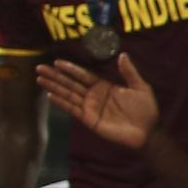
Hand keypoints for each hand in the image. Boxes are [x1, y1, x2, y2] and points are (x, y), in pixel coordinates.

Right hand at [39, 54, 157, 149]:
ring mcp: (90, 107)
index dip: (70, 69)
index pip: (83, 75)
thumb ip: (129, 72)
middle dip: (55, 76)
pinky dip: (61, 103)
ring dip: (54, 87)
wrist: (148, 132)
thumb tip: (123, 54)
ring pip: (68, 94)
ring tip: (39, 79)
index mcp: (104, 86)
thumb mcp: (140, 88)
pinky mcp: (89, 119)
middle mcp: (94, 95)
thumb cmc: (145, 110)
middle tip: (39, 67)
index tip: (57, 61)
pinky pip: (73, 109)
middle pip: (71, 83)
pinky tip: (50, 95)